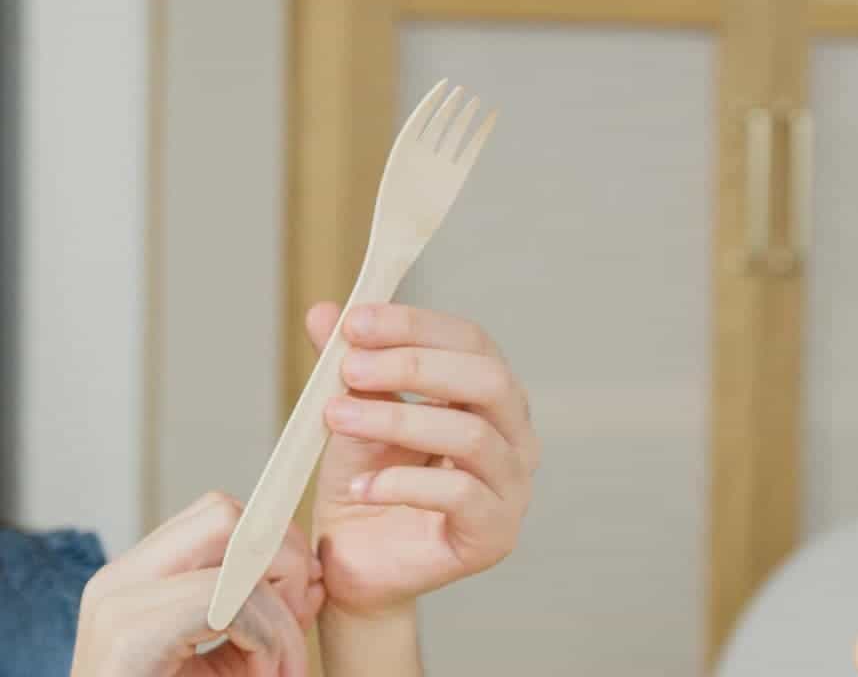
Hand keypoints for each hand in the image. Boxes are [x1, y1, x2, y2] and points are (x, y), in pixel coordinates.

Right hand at [71, 492, 324, 676]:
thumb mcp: (231, 658)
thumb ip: (266, 612)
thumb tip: (314, 575)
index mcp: (140, 579)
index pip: (220, 516)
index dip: (276, 544)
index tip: (304, 596)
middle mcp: (120, 579)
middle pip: (225, 515)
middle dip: (283, 562)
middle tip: (298, 622)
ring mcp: (117, 603)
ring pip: (236, 556)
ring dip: (280, 615)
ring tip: (278, 668)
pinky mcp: (129, 634)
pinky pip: (228, 603)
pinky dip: (266, 640)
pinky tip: (265, 676)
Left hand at [307, 302, 538, 615]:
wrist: (356, 564)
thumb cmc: (367, 483)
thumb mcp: (351, 413)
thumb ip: (348, 366)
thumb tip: (323, 312)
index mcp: (492, 396)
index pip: (472, 341)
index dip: (415, 326)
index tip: (353, 324)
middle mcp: (516, 436)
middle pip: (489, 380)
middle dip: (415, 365)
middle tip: (349, 368)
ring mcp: (513, 487)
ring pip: (473, 436)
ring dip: (397, 421)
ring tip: (337, 418)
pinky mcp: (495, 534)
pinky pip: (459, 496)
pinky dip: (402, 484)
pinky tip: (361, 485)